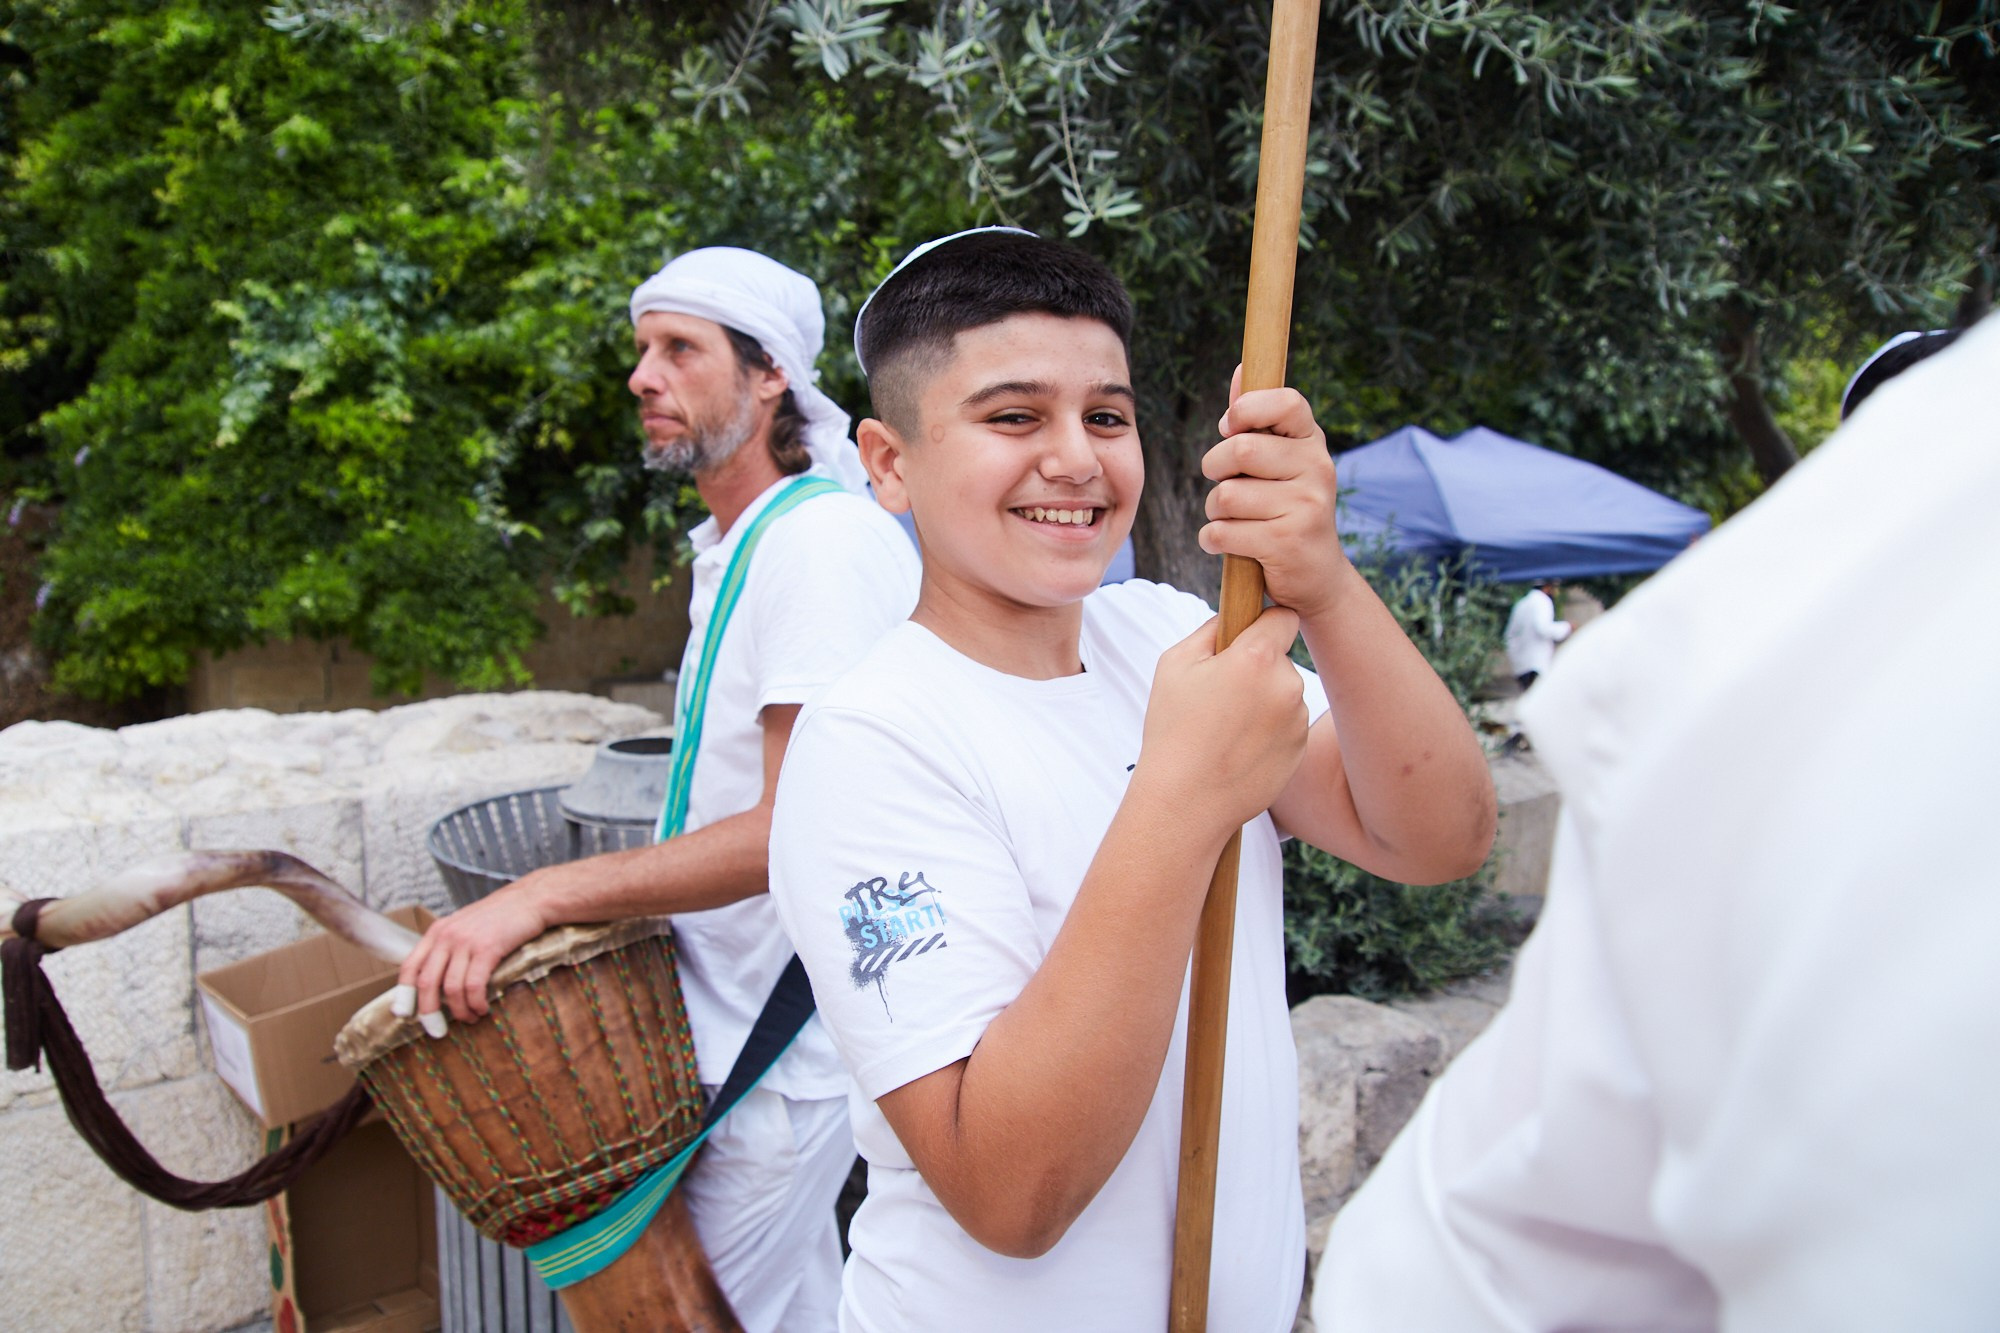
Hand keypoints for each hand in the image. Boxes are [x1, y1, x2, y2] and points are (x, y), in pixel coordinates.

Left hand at [395, 873, 554, 1026]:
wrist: (530, 899)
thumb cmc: (501, 916)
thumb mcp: (466, 925)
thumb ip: (450, 946)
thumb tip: (442, 978)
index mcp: (437, 931)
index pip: (409, 967)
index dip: (403, 994)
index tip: (403, 1015)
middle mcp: (447, 936)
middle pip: (426, 982)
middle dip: (429, 1012)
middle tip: (437, 1031)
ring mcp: (466, 942)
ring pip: (451, 988)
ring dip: (459, 1011)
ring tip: (470, 1018)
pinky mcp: (487, 949)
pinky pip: (474, 985)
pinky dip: (476, 1003)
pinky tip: (483, 1008)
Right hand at [1137, 606, 1309, 836]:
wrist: (1186, 802)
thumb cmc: (1173, 731)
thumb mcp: (1174, 665)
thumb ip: (1210, 630)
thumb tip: (1234, 618)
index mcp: (1256, 657)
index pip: (1283, 616)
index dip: (1265, 623)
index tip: (1250, 636)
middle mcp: (1286, 684)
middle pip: (1280, 657)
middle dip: (1257, 668)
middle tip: (1221, 695)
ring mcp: (1297, 720)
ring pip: (1284, 692)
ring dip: (1264, 701)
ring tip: (1227, 728)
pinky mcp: (1300, 749)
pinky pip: (1287, 725)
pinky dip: (1269, 731)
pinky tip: (1239, 749)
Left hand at [1200, 369, 1347, 619]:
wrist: (1316, 577)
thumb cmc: (1286, 510)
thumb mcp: (1279, 463)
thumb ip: (1257, 420)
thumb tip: (1241, 371)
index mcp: (1312, 443)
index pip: (1286, 401)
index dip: (1247, 409)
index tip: (1231, 427)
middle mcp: (1317, 469)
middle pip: (1241, 449)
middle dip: (1216, 468)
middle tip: (1225, 484)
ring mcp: (1305, 506)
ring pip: (1226, 495)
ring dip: (1214, 511)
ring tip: (1232, 520)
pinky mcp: (1286, 542)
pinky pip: (1222, 531)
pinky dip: (1212, 539)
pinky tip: (1227, 544)